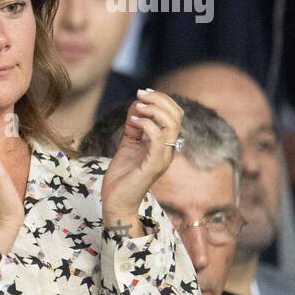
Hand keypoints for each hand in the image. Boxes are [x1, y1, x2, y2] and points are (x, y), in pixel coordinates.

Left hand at [101, 88, 183, 227]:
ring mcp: (163, 158)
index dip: (162, 99)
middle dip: (160, 99)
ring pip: (171, 124)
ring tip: (137, 107)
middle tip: (140, 95)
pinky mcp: (153, 166)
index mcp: (164, 144)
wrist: (116, 202)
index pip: (175, 115)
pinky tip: (132, 122)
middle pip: (177, 115)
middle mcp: (168, 149)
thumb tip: (136, 105)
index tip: (142, 93)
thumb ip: (134, 127)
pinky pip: (158, 139)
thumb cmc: (123, 176)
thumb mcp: (128, 145)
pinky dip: (146, 125)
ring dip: (154, 110)